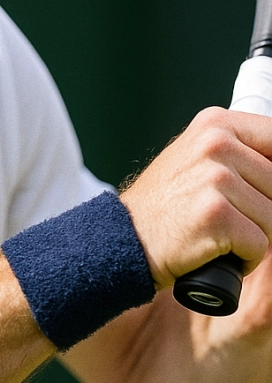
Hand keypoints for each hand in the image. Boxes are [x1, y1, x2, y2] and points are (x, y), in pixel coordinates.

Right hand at [120, 107, 271, 290]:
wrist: (124, 237)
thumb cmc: (166, 204)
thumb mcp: (199, 160)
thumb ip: (243, 154)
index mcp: (215, 124)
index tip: (261, 191)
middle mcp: (216, 143)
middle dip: (262, 211)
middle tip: (225, 217)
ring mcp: (215, 177)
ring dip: (253, 236)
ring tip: (217, 234)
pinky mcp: (215, 214)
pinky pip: (260, 244)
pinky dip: (244, 258)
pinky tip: (214, 250)